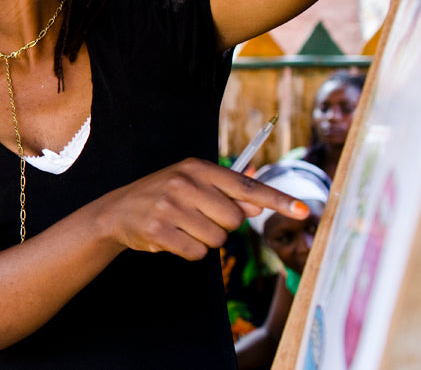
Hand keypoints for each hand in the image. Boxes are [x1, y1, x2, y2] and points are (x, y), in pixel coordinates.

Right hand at [94, 158, 308, 260]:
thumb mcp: (193, 184)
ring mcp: (169, 207)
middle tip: (198, 218)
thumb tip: (259, 204)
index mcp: (197, 168)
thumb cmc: (164, 195)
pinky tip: (173, 239)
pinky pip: (197, 253)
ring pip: (217, 239)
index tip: (303, 211)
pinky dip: (189, 251)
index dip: (277, 200)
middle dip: (222, 225)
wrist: (118, 211)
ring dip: (205, 240)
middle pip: (234, 219)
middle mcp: (184, 183)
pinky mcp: (159, 230)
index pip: (246, 186)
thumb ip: (228, 192)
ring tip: (183, 228)